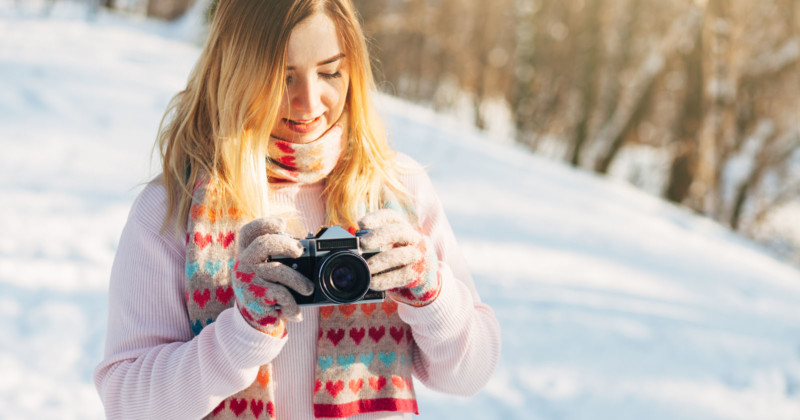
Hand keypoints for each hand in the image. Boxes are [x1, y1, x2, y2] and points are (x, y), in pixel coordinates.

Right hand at [233, 217, 313, 335]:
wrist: (255, 324)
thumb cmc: (268, 293)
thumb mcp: (269, 274)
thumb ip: (279, 259)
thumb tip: (306, 249)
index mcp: (247, 254)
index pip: (249, 232)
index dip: (265, 223)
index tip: (283, 223)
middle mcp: (243, 263)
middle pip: (263, 244)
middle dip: (286, 244)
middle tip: (299, 251)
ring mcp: (247, 279)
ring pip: (277, 270)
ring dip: (298, 280)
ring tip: (308, 289)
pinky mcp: (254, 296)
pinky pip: (280, 293)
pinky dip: (292, 304)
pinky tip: (296, 313)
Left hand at [358, 209, 441, 306]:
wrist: (424, 278)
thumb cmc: (398, 260)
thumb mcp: (387, 247)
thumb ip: (372, 244)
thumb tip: (348, 244)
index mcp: (403, 227)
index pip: (392, 216)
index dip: (377, 217)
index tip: (361, 223)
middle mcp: (414, 238)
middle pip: (399, 231)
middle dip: (380, 235)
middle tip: (362, 243)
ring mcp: (420, 255)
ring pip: (403, 254)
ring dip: (382, 260)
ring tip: (367, 266)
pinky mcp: (420, 273)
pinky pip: (403, 275)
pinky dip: (386, 279)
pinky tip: (373, 282)